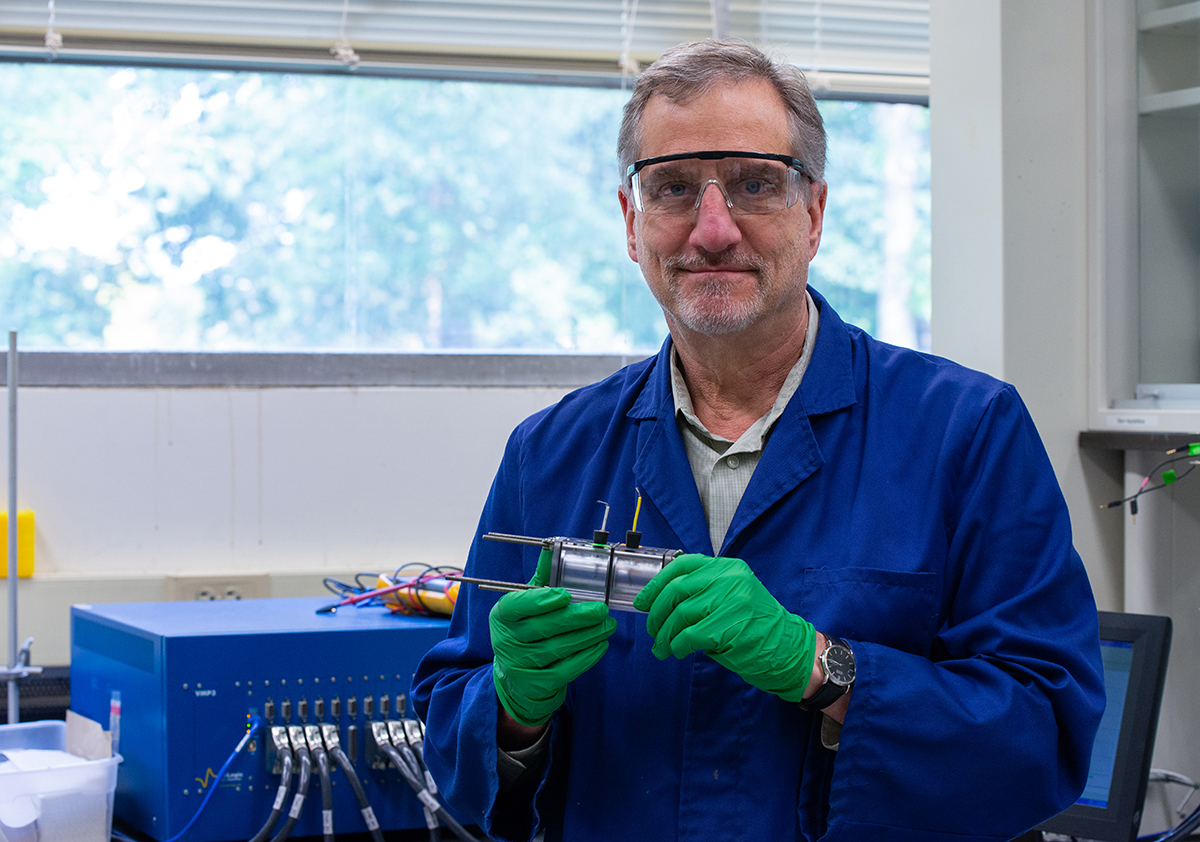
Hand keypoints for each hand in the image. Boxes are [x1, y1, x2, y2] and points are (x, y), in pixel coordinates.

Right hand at [489, 548, 617, 726]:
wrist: (516, 679)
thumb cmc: (524, 631)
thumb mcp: (525, 605)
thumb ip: (541, 579)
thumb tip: (552, 547)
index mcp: (502, 616)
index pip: (517, 606)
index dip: (541, 600)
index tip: (565, 594)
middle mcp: (507, 641)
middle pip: (544, 628)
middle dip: (576, 618)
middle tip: (600, 609)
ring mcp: (521, 665)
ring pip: (559, 648)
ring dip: (587, 635)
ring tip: (607, 624)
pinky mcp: (538, 683)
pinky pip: (566, 669)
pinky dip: (586, 657)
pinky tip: (601, 644)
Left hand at [633, 553, 816, 702]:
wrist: (789, 650)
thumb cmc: (756, 627)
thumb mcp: (732, 597)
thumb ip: (703, 592)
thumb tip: (660, 603)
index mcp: (728, 568)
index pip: (682, 566)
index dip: (656, 584)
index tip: (643, 601)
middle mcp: (729, 579)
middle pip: (676, 590)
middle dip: (656, 613)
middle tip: (652, 629)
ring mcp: (730, 602)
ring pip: (679, 615)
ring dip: (664, 635)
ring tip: (661, 648)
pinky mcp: (727, 627)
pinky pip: (688, 636)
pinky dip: (677, 646)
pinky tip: (677, 652)